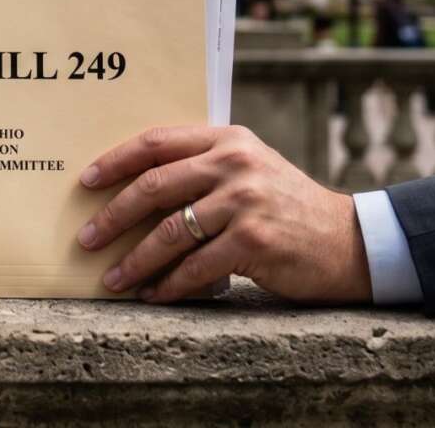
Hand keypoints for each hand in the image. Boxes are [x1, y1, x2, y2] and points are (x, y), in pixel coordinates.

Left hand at [76, 125, 371, 304]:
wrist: (348, 241)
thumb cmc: (285, 206)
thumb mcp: (248, 170)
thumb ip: (202, 166)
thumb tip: (133, 187)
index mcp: (226, 139)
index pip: (157, 142)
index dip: (115, 161)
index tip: (85, 182)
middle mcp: (234, 163)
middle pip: (154, 186)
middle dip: (113, 216)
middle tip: (86, 238)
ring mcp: (244, 201)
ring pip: (170, 231)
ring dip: (136, 260)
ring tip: (114, 279)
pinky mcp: (254, 240)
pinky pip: (196, 266)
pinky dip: (170, 285)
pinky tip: (154, 295)